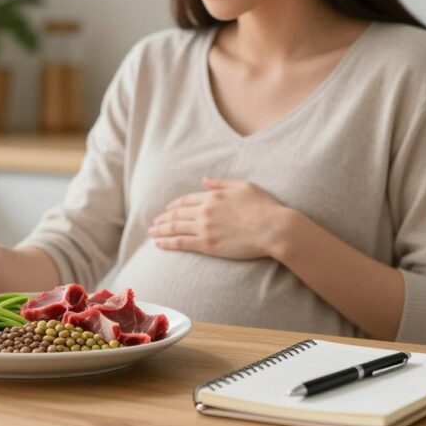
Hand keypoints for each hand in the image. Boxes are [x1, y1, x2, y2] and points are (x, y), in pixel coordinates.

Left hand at [147, 177, 293, 259]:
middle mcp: (205, 211)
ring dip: (161, 230)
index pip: (187, 200)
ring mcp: (205, 228)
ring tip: (152, 232)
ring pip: (175, 228)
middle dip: (163, 218)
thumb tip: (206, 180)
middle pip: (177, 214)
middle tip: (153, 222)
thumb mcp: (244, 186)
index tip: (167, 209)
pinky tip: (159, 243)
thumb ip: (222, 183)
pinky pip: (181, 242)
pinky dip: (168, 242)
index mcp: (213, 196)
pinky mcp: (208, 244)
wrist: (274, 228)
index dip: (174, 205)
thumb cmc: (264, 207)